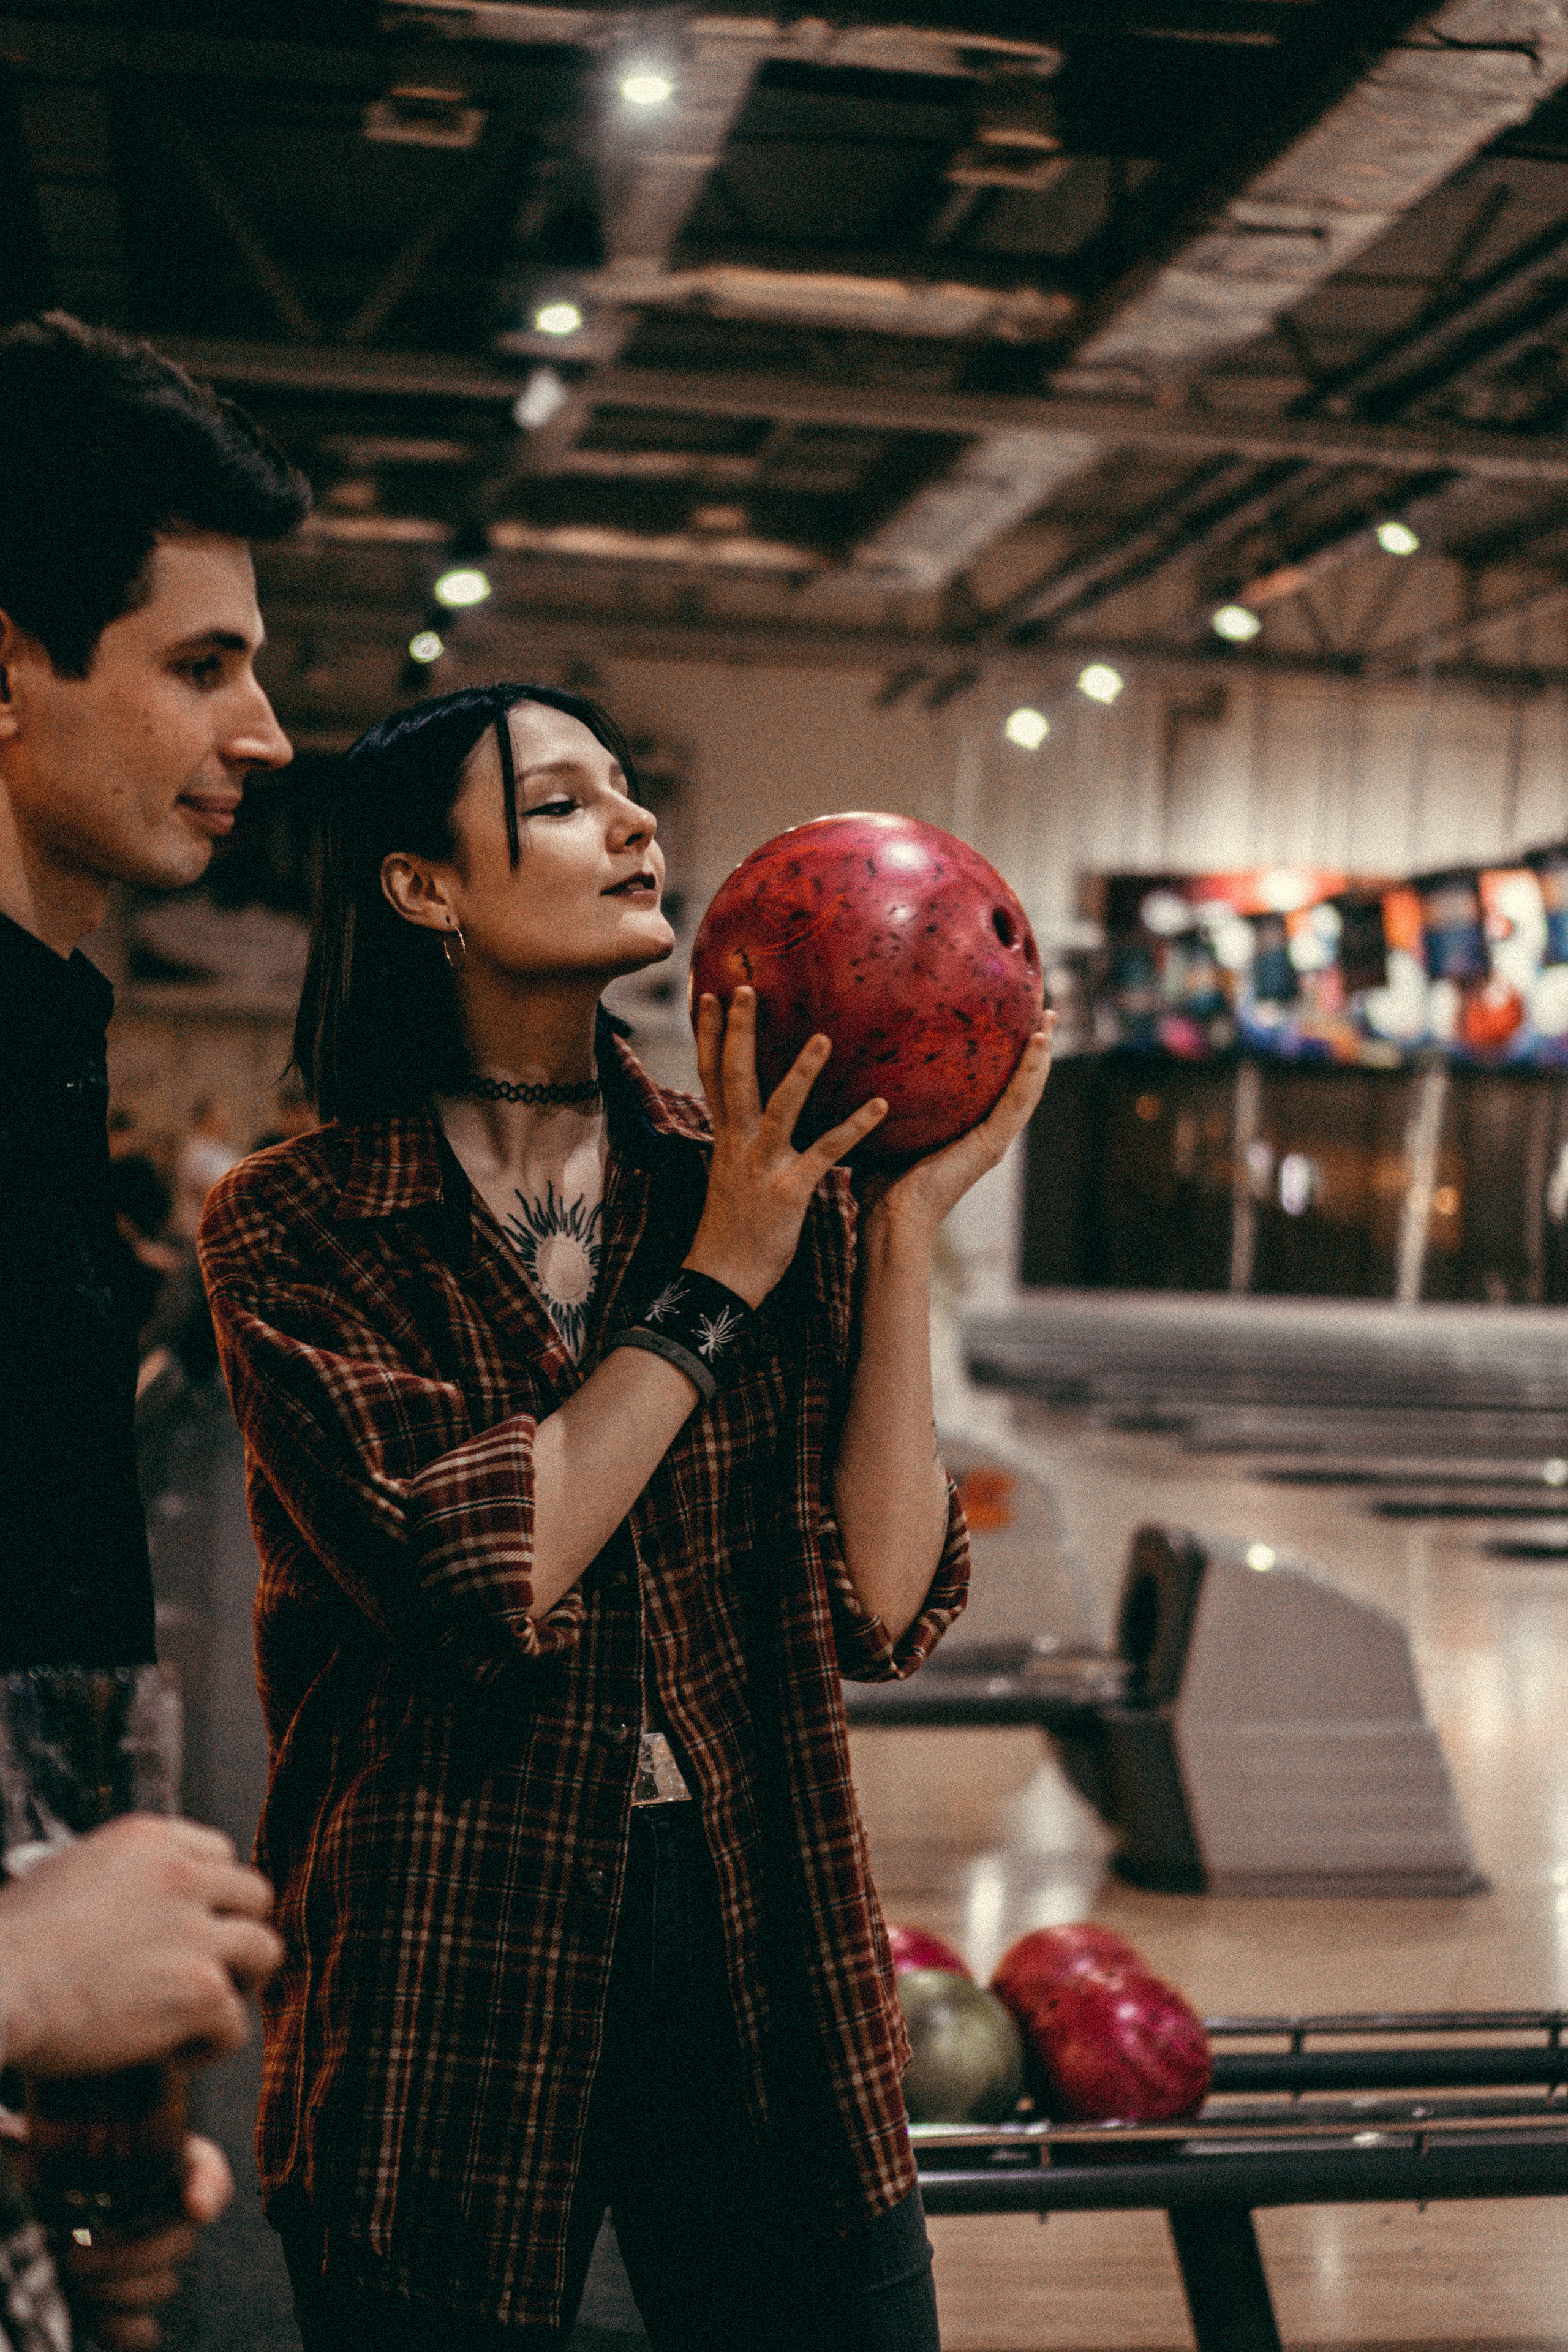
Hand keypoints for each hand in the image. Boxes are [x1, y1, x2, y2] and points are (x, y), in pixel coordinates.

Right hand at [0, 1815, 281, 2079]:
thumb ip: (115, 1880)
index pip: (220, 1855)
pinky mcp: (200, 1991)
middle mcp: (182, 1876)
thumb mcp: (64, 1876)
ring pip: (263, 1952)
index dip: (213, 1896)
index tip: (195, 1926)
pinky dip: (209, 2045)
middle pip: (254, 1897)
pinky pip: (235, 2023)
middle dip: (237, 1934)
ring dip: (239, 1984)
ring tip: (204, 2010)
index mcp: (149, 1839)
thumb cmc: (7, 1947)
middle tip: (211, 1970)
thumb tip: (132, 1905)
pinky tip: (173, 2056)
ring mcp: (194, 1933)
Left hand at [60, 2133, 231, 2350]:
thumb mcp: (48, 2151)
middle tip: (74, 2257)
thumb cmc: (49, 2174)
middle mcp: (169, 2218)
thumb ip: (46, 2144)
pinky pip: (144, 2331)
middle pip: (184, 2242)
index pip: (209, 2172)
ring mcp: (153, 2268)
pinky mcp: (132, 2313)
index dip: (210, 2188)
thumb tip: (12, 2138)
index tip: (193, 2206)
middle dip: (130, 2256)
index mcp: (164, 2166)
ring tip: (69, 2279)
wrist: (41, 2214)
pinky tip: (84, 2311)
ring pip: (162, 2288)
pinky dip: (115, 2327)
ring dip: (114, 2289)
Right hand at [686, 988, 887, 1305]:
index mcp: (724, 1137)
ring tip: (823, 1037)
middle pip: (732, 1077)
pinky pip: (826, 1152)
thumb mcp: (729, 1175)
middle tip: (744, 988)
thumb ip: (742, 1142)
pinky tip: (879, 1105)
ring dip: (801, 1072)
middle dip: (735, 1032)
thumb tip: (754, 1118)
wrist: (722, 1278)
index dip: (706, 1035)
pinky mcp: (790, 1190)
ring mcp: (762, 1165)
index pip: (711, 1075)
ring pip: (779, 1108)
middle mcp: (738, 1143)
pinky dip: (853, 1128)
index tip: (707, 995)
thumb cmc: (731, 1228)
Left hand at [863, 1017, 1056, 1245]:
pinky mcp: (991, 1144)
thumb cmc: (880, 1177)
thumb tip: (866, 1062)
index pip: (999, 1087)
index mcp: (970, 1132)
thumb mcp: (892, 1125)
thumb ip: (892, 1099)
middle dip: (1035, 1050)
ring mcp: (993, 1140)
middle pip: (1021, 1085)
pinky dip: (1031, 1071)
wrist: (890, 1217)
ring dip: (1041, 1054)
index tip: (1019, 1021)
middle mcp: (988, 1135)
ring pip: (1028, 1089)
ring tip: (1049, 1019)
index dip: (1012, 1057)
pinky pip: (1017, 1100)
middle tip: (1046, 1012)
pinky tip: (1038, 1042)